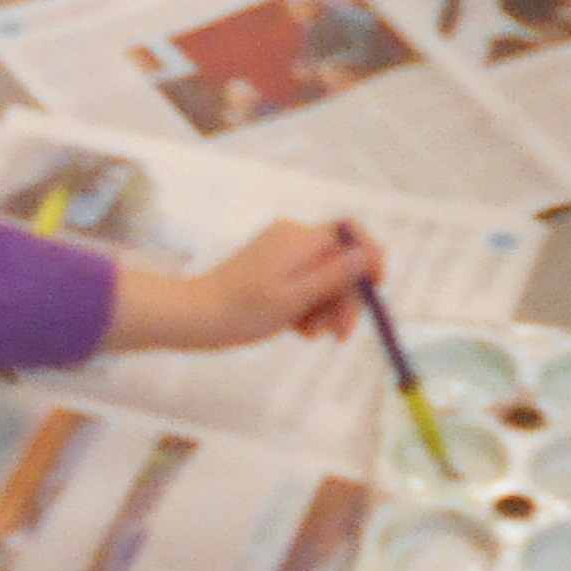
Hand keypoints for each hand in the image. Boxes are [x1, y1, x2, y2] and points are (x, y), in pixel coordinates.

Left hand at [114, 220, 372, 353]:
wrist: (195, 318)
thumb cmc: (243, 311)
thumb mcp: (296, 298)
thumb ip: (335, 275)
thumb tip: (370, 253)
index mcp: (299, 238)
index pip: (350, 233)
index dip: (369, 257)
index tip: (375, 289)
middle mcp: (293, 238)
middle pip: (338, 263)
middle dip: (344, 298)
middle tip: (341, 336)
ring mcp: (281, 253)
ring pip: (322, 278)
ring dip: (325, 309)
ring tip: (311, 336)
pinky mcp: (272, 269)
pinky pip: (304, 285)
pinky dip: (307, 307)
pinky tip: (298, 329)